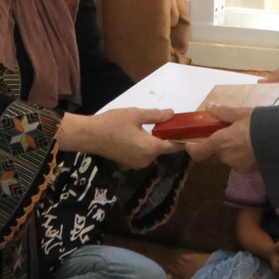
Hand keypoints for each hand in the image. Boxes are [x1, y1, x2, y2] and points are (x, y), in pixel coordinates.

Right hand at [59, 108, 184, 168]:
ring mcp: (138, 163)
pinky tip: (139, 134)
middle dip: (167, 137)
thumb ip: (156, 115)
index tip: (189, 131)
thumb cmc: (112, 123)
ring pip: (153, 151)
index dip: (183, 139)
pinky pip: (144, 153)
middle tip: (168, 122)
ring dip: (155, 141)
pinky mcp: (130, 163)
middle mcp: (147, 160)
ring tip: (153, 126)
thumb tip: (172, 114)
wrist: (89, 136)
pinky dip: (145, 145)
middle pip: (164, 149)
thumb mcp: (136, 114)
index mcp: (150, 148)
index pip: (174, 146)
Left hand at [188, 105, 258, 173]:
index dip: (192, 149)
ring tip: (244, 139)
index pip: (197, 153)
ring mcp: (237, 166)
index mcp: (220, 143)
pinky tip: (252, 147)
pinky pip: (239, 163)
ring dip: (231, 151)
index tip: (191, 143)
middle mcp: (225, 157)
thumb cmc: (259, 125)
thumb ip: (223, 112)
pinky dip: (242, 156)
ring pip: (228, 158)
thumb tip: (209, 107)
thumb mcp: (241, 113)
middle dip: (217, 146)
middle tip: (226, 134)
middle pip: (214, 154)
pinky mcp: (248, 171)